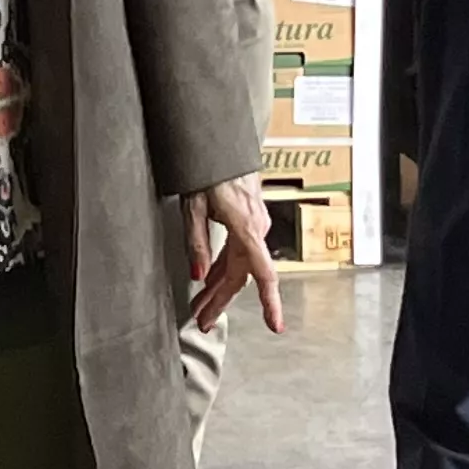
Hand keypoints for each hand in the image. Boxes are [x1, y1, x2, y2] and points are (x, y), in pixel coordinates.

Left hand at [189, 178, 285, 336]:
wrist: (222, 144)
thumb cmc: (208, 171)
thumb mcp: (193, 206)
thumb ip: (196, 242)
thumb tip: (197, 276)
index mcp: (246, 228)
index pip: (262, 272)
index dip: (270, 301)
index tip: (275, 325)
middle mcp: (255, 230)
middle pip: (240, 276)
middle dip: (220, 302)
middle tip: (201, 322)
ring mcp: (254, 226)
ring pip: (237, 267)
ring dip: (218, 288)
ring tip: (199, 309)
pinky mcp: (248, 222)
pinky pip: (236, 253)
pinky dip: (220, 270)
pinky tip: (207, 283)